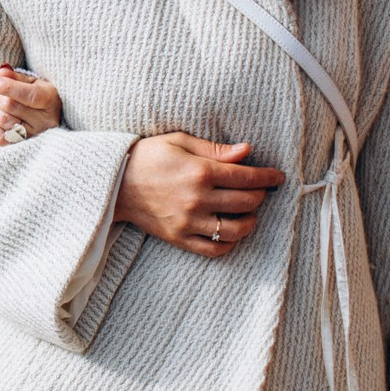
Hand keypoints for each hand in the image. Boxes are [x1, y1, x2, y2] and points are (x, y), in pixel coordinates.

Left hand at [0, 67, 60, 145]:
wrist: (46, 118)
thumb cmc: (37, 95)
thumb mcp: (32, 82)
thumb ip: (16, 77)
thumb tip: (0, 72)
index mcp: (50, 100)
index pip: (28, 94)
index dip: (6, 86)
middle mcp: (44, 121)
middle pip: (10, 106)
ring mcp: (32, 135)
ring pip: (2, 120)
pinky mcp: (18, 145)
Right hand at [114, 132, 284, 257]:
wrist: (112, 182)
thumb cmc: (146, 157)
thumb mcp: (178, 141)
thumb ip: (214, 149)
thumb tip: (246, 151)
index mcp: (199, 171)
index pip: (246, 177)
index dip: (267, 177)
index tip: (277, 177)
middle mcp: (197, 199)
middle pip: (246, 202)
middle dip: (260, 195)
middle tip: (259, 190)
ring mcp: (189, 221)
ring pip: (236, 229)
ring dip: (250, 221)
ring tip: (248, 213)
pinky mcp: (179, 238)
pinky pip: (214, 249)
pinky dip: (230, 243)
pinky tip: (231, 232)